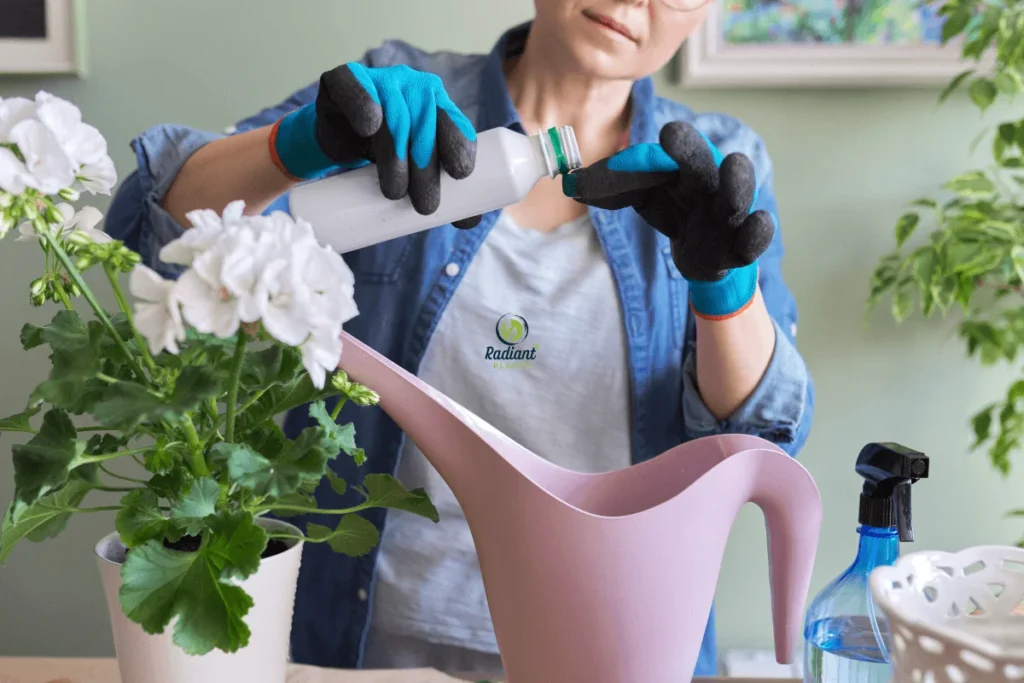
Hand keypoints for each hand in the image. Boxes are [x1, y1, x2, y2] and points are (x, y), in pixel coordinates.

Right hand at [271, 63, 481, 228]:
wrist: (339, 137)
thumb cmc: (384, 155)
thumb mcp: (415, 169)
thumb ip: (442, 188)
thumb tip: (468, 222)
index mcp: (439, 106)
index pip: (456, 125)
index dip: (460, 147)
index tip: (460, 176)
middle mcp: (414, 87)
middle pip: (426, 126)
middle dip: (427, 169)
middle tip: (425, 206)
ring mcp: (380, 80)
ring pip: (393, 118)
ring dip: (396, 157)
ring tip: (394, 193)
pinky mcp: (344, 80)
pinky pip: (354, 86)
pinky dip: (364, 105)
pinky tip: (369, 125)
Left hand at [563, 121, 775, 318]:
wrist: (704, 253)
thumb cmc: (676, 211)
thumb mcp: (641, 196)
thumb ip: (610, 188)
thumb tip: (571, 183)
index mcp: (684, 167)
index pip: (671, 152)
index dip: (662, 147)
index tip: (651, 141)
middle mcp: (709, 182)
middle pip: (701, 163)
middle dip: (688, 150)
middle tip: (672, 134)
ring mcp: (729, 212)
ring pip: (737, 194)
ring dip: (735, 182)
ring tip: (734, 165)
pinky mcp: (740, 244)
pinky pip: (754, 236)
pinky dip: (757, 231)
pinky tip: (757, 223)